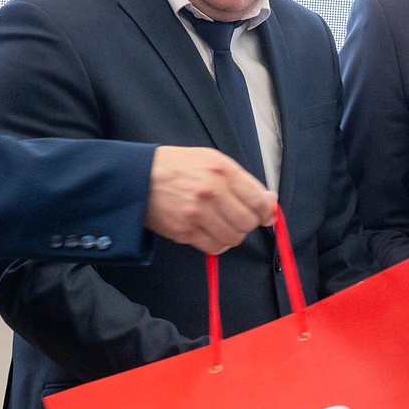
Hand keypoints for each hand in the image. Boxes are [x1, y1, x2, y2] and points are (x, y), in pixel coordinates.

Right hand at [145, 146, 275, 253]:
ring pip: (233, 238)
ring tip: (223, 224)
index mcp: (222, 171)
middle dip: (248, 223)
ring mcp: (197, 214)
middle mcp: (212, 192)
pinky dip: (217, 244)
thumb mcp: (212, 160)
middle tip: (239, 217)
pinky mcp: (184, 231)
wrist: (138, 176)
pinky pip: (214, 247)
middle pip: (248, 222)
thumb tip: (269, 200)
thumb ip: (242, 180)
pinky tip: (211, 232)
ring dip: (233, 234)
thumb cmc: (177, 167)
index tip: (266, 215)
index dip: (266, 212)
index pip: (258, 200)